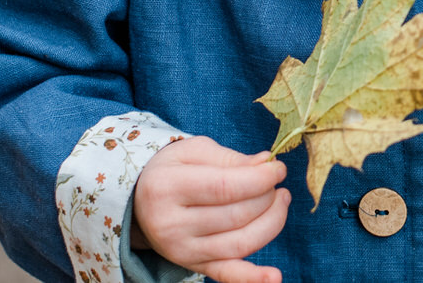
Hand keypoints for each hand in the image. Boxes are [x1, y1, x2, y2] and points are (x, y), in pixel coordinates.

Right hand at [130, 136, 289, 282]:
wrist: (140, 203)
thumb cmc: (172, 171)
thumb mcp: (193, 152)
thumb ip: (229, 158)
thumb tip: (264, 163)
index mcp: (166, 188)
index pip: (225, 187)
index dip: (260, 179)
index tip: (278, 169)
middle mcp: (171, 225)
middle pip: (236, 215)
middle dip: (267, 197)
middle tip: (276, 183)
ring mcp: (182, 251)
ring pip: (240, 243)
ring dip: (272, 222)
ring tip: (281, 201)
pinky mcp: (194, 266)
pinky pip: (227, 275)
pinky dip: (252, 278)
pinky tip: (274, 276)